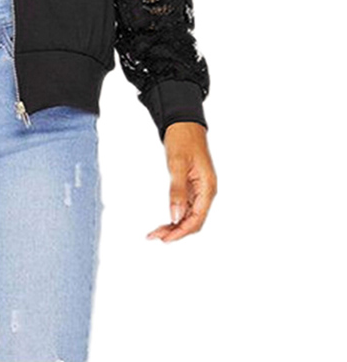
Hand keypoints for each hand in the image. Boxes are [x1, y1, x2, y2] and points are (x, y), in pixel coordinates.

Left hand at [146, 122, 216, 242]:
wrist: (184, 123)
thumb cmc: (183, 139)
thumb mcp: (176, 164)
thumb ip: (177, 191)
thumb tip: (175, 216)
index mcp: (207, 187)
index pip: (197, 219)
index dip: (181, 231)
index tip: (164, 239)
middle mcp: (206, 191)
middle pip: (193, 220)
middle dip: (176, 231)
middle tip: (155, 236)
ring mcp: (200, 189)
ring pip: (189, 215)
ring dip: (175, 225)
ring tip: (156, 232)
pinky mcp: (192, 185)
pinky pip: (186, 206)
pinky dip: (175, 214)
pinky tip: (165, 220)